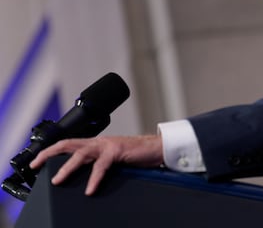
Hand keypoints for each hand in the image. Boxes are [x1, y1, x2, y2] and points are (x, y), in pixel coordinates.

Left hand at [29, 135, 162, 195]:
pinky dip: (94, 179)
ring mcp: (107, 144)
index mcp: (96, 144)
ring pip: (81, 153)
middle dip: (49, 153)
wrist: (157, 148)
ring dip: (67, 167)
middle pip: (68, 144)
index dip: (51, 151)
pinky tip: (90, 190)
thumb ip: (98, 164)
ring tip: (57, 180)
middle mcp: (99, 142)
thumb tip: (83, 180)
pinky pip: (101, 166)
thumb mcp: (113, 160)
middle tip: (36, 165)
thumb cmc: (136, 155)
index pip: (68, 144)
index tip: (37, 162)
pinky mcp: (118, 150)